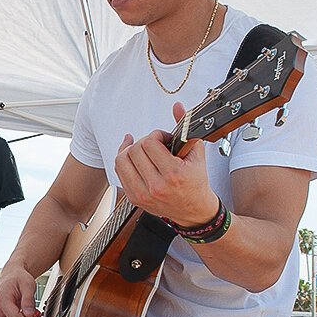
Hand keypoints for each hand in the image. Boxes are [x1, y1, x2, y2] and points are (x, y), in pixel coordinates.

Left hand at [114, 102, 216, 226]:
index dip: (156, 135)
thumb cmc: (196, 182)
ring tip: (141, 149)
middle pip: (135, 150)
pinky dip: (123, 161)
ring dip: (130, 150)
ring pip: (122, 161)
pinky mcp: (134, 199)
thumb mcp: (196, 153)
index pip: (150, 143)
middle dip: (145, 142)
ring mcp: (143, 194)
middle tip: (155, 145)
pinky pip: (120, 173)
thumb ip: (185, 128)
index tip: (164, 139)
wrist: (194, 210)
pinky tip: (130, 155)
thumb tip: (177, 106)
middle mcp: (157, 186)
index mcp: (174, 174)